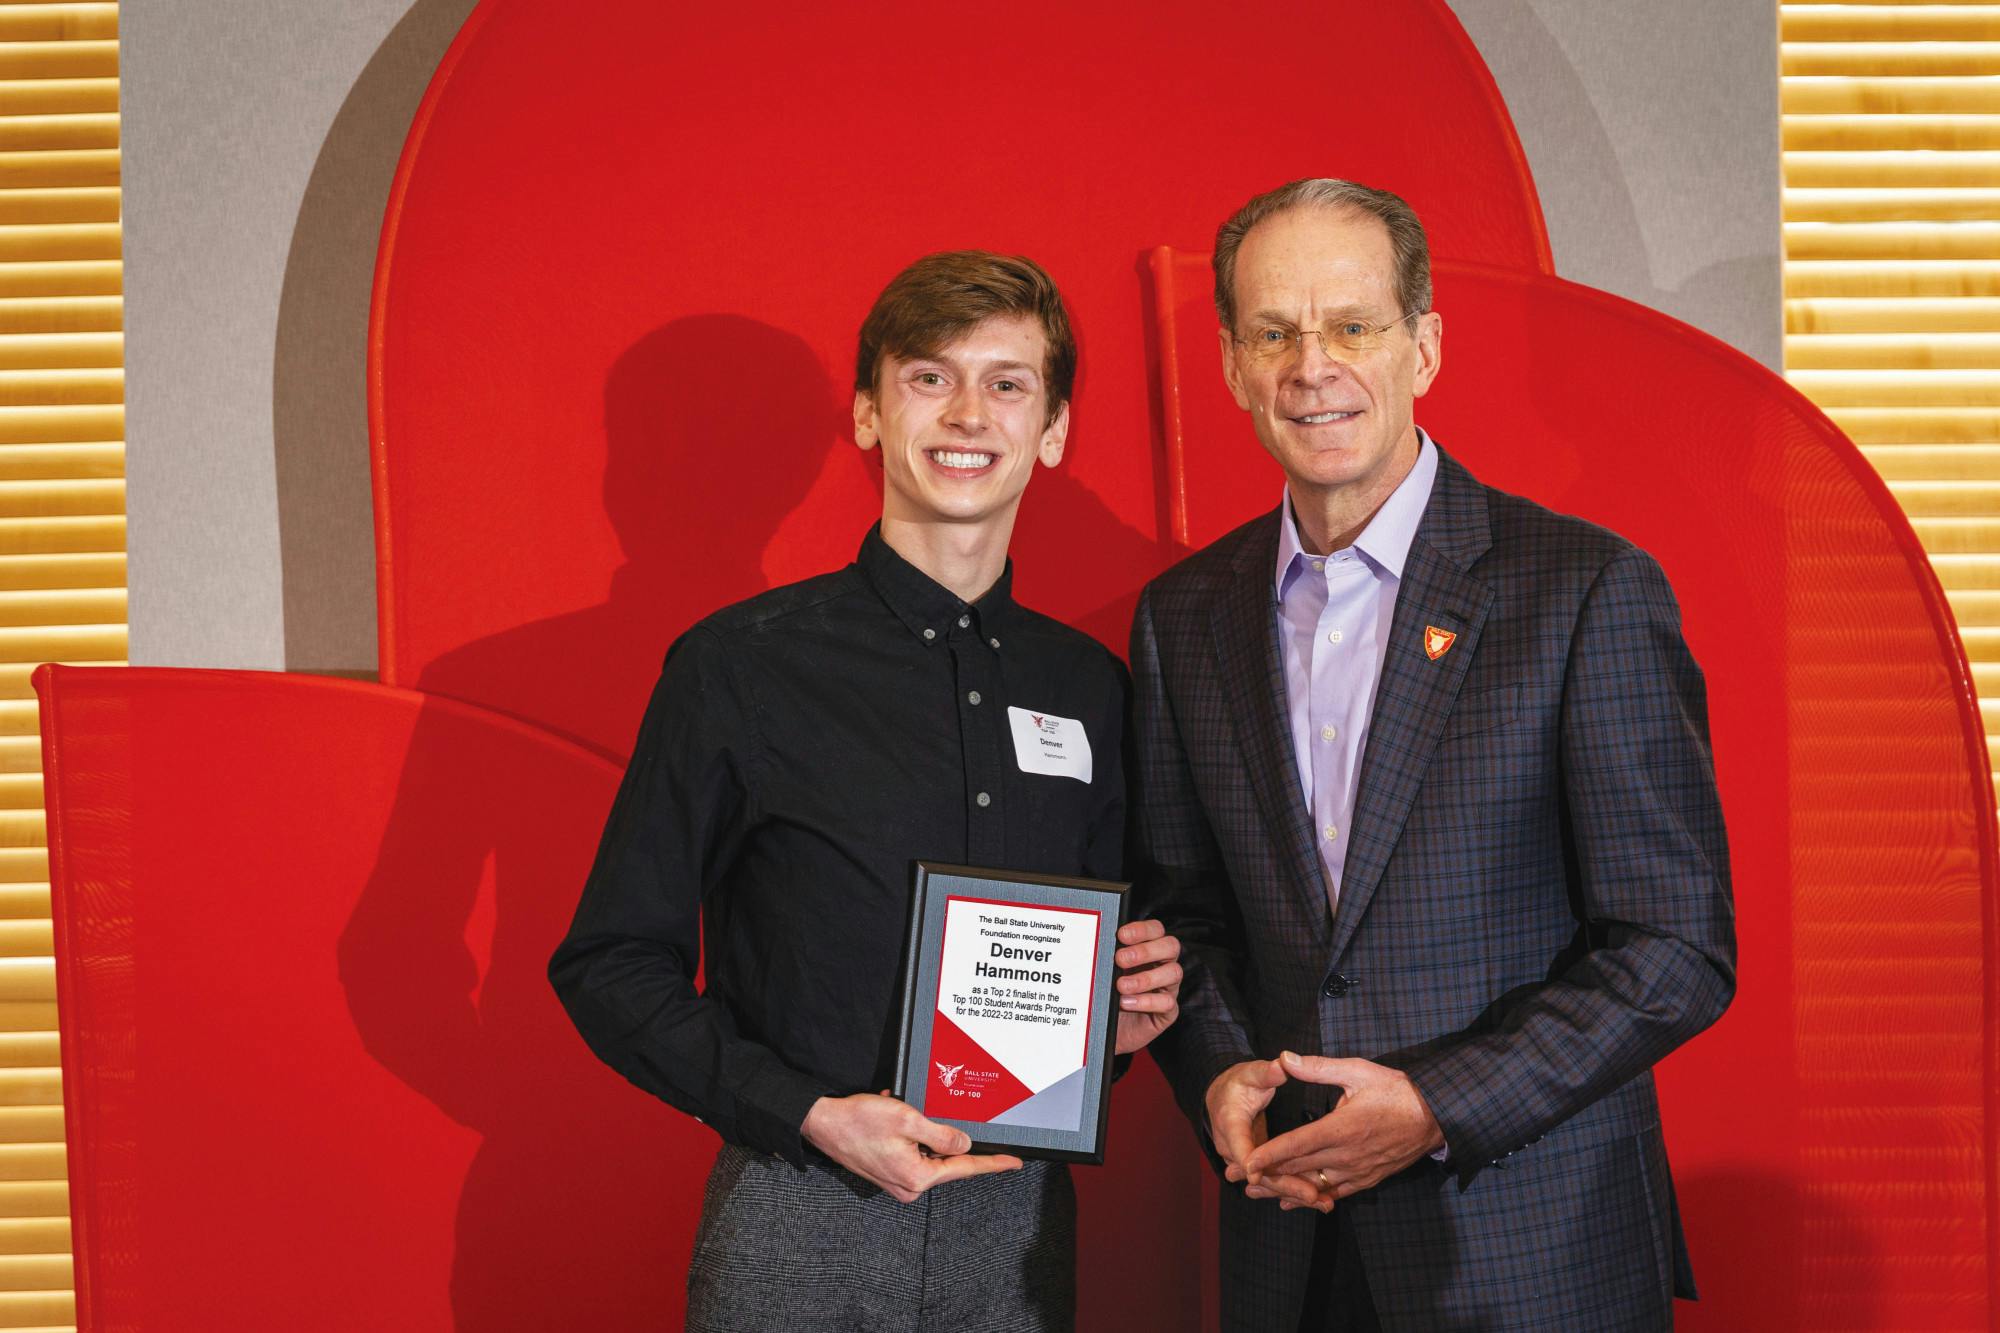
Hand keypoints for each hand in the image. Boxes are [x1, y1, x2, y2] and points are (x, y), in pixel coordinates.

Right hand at [801, 1092, 1022, 1202]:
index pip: (965, 1168)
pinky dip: (911, 1136)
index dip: (992, 1163)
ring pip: (929, 1156)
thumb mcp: (907, 1120)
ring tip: (898, 1113)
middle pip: (946, 1162)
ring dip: (923, 1133)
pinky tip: (894, 1118)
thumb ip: (942, 1134)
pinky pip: (913, 1155)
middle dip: (945, 1137)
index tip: (1014, 1162)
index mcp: (917, 1176)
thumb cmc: (858, 1121)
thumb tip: (965, 1143)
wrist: (822, 1123)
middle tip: (926, 1116)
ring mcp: (898, 1182)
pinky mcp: (889, 1174)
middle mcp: (908, 1186)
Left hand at [1112, 919, 1181, 1054]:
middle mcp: (1162, 965)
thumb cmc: (1106, 995)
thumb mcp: (1105, 973)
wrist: (1104, 1030)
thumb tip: (1100, 944)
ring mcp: (1168, 988)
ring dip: (1145, 978)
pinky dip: (1146, 1001)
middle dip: (1145, 951)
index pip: (1155, 930)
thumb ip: (1108, 957)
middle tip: (1120, 959)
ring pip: (1174, 973)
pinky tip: (1126, 1002)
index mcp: (1149, 950)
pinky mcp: (1167, 1011)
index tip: (1121, 935)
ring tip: (1121, 986)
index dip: (1142, 929)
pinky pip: (1167, 1003)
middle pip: (1171, 946)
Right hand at [1204, 1058, 1311, 1203]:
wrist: (1224, 1097)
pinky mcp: (1258, 1165)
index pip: (1240, 1147)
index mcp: (1230, 1124)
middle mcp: (1234, 1148)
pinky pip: (1274, 1180)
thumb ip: (1266, 1072)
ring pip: (1268, 1181)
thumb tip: (1281, 1065)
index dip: (1251, 1162)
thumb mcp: (1250, 1073)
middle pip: (1259, 1172)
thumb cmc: (1239, 1083)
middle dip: (1285, 1185)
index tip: (1260, 1174)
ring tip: (1323, 1203)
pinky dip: (1294, 1190)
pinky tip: (1318, 1200)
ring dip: (1294, 1193)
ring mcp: (1245, 1160)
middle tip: (1313, 1195)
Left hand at [1242, 1052, 1445, 1209]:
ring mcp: (1357, 1171)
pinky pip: (1334, 1194)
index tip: (1247, 1163)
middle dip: (1267, 1175)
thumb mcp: (1358, 1071)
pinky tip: (1291, 1202)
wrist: (1434, 1117)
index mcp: (1341, 1128)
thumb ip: (1318, 1068)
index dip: (1270, 1155)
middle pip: (1300, 1168)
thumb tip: (1284, 1058)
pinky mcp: (1366, 1179)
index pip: (1297, 1144)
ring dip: (1283, 1190)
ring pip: (1313, 1185)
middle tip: (1236, 1178)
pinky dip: (1310, 1198)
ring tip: (1256, 1194)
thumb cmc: (1396, 1090)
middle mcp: (1347, 1155)